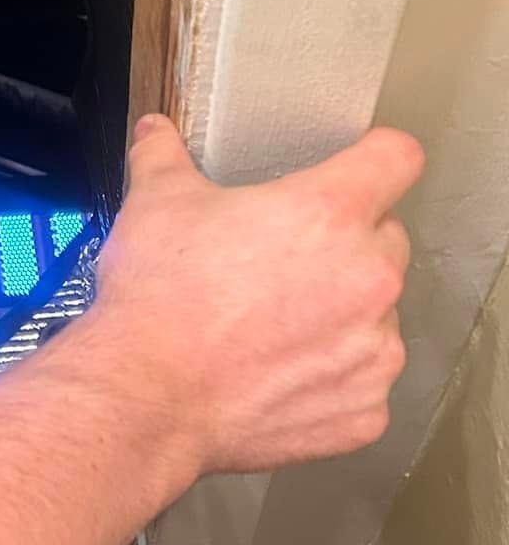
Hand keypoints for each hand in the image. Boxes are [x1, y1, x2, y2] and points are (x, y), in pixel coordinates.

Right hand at [90, 117, 420, 478]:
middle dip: (347, 244)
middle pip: (387, 239)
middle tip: (284, 261)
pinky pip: (362, 383)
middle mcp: (370, 278)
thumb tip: (156, 132)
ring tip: (272, 327)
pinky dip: (329, 379)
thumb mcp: (155, 203)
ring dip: (342, 314)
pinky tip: (275, 376)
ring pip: (378, 316)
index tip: (360, 167)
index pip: (396, 158)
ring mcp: (375, 351)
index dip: (375, 157)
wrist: (148, 395)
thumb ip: (164, 156)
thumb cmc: (159, 293)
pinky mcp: (365, 412)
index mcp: (330, 212)